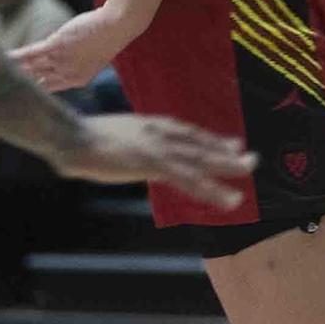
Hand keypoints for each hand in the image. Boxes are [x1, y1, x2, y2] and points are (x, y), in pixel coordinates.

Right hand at [14, 5, 140, 92]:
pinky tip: (3, 57)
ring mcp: (60, 61)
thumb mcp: (92, 53)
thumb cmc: (109, 36)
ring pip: (31, 69)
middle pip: (37, 82)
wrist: (117, 25)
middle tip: (3, 90)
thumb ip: (75, 59)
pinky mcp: (55, 46)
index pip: (50, 89)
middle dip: (20, 86)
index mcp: (77, 80)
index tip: (23, 93)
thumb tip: (61, 53)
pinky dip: (15, 57)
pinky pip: (30, 54)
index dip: (35, 90)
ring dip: (12, 71)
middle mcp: (66, 75)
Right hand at [54, 114, 255, 209]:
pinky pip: (190, 179)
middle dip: (226, 151)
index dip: (211, 140)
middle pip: (200, 143)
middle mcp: (160, 132)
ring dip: (226, 167)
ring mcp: (159, 147)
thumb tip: (138, 150)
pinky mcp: (153, 163)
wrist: (72, 136)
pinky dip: (211, 189)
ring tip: (248, 173)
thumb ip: (133, 141)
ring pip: (201, 159)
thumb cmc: (87, 138)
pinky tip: (228, 199)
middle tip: (251, 158)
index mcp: (152, 124)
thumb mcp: (118, 135)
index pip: (189, 133)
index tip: (231, 143)